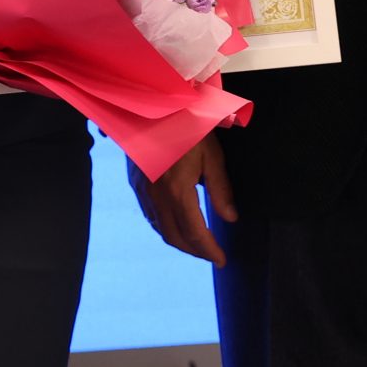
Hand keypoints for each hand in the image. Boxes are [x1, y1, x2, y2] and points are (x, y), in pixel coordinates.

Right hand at [133, 132, 236, 266]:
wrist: (152, 107)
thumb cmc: (188, 126)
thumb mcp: (212, 155)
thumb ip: (221, 189)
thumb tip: (230, 218)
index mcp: (178, 191)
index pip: (195, 232)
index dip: (209, 250)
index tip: (222, 260)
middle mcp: (157, 196)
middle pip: (175, 237)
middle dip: (195, 251)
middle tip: (213, 255)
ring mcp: (143, 191)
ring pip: (160, 228)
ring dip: (180, 241)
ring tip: (198, 243)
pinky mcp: (136, 184)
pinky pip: (150, 215)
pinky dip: (165, 227)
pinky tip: (177, 224)